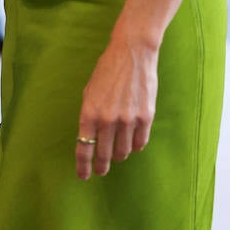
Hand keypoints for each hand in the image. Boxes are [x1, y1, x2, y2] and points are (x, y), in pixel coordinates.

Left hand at [76, 31, 157, 179]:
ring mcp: (128, 120)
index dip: (84, 166)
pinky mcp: (146, 118)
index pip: (84, 148)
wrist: (132, 53)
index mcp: (90, 112)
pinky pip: (139, 143)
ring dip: (119, 155)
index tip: (84, 176)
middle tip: (101, 170)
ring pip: (123, 151)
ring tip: (117, 153)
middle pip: (105, 155)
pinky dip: (134, 146)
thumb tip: (91, 137)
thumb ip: (90, 115)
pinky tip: (131, 143)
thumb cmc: (108, 70)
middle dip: (101, 166)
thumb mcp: (90, 91)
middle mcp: (108, 120)